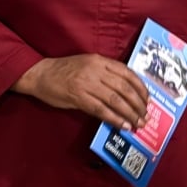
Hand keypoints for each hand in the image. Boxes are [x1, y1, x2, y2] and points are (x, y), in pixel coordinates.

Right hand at [11, 55, 149, 130]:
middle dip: (138, 104)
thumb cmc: (63, 71)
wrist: (40, 74)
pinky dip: (115, 119)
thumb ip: (104, 74)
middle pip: (124, 88)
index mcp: (99, 60)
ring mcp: (87, 83)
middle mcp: (95, 70)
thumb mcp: (86, 64)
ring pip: (116, 100)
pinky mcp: (78, 97)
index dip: (141, 88)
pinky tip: (123, 125)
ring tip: (137, 124)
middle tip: (145, 116)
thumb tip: (123, 93)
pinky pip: (101, 110)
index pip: (127, 73)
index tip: (147, 99)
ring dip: (130, 114)